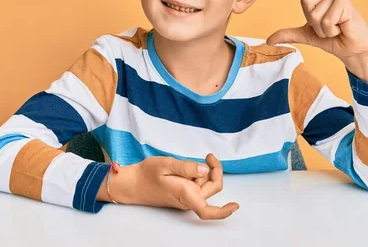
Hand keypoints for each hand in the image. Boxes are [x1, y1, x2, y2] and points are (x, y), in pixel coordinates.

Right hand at [111, 153, 237, 219]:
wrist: (132, 183)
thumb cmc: (146, 174)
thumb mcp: (165, 164)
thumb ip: (186, 167)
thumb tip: (204, 169)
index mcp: (184, 194)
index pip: (206, 210)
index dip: (223, 211)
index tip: (236, 206)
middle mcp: (188, 199)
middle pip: (212, 188)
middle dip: (214, 170)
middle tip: (208, 155)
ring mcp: (186, 197)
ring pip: (205, 185)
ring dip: (203, 172)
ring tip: (186, 164)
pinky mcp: (184, 194)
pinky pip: (197, 185)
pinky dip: (196, 174)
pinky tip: (187, 169)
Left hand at [266, 0, 367, 63]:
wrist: (352, 49)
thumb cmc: (334, 40)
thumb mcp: (307, 35)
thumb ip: (289, 34)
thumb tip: (269, 40)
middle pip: (305, 3)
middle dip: (313, 22)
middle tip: (329, 28)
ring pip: (315, 13)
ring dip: (323, 29)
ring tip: (337, 28)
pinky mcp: (344, 2)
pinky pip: (326, 20)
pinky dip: (331, 30)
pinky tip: (342, 28)